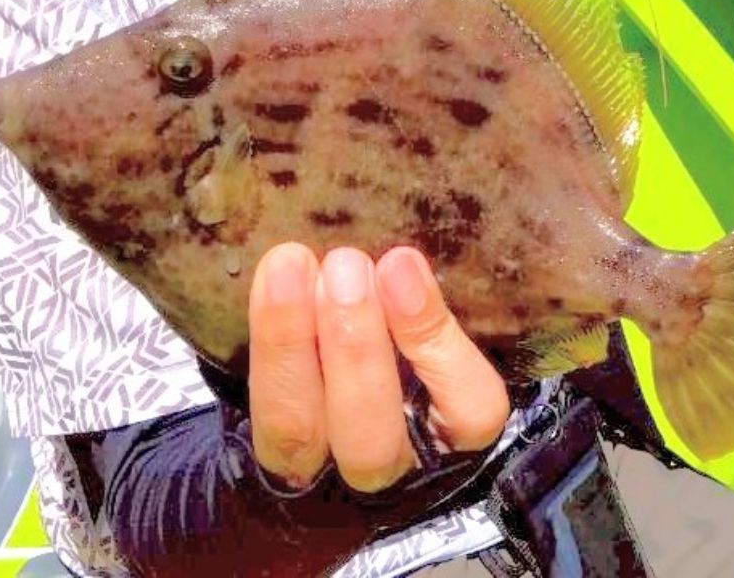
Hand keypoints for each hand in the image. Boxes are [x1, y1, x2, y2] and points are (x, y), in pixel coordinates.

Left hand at [248, 243, 509, 492]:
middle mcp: (389, 465)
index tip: (402, 264)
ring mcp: (321, 469)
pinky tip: (273, 278)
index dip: (436, 340)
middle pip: (373, 439)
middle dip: (356, 348)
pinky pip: (263, 411)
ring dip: (293, 342)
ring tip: (293, 265)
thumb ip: (419, 303)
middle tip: (346, 265)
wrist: (325, 391)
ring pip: (301, 428)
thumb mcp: (430, 326)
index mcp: (451, 434)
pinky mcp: (272, 453)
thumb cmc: (402, 340)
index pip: (470, 410)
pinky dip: (266, 343)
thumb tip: (399, 264)